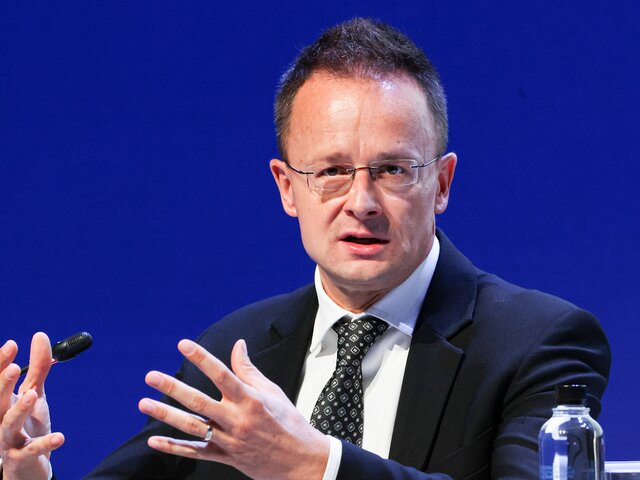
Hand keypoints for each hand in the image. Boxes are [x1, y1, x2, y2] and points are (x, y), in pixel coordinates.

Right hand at [0, 333, 63, 479]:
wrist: (27, 466)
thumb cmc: (27, 425)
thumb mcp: (34, 393)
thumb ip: (38, 367)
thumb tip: (40, 335)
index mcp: (3, 402)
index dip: (1, 363)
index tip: (12, 345)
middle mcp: (1, 419)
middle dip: (2, 384)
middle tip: (13, 368)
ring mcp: (9, 440)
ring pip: (8, 424)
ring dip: (18, 410)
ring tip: (33, 395)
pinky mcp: (22, 457)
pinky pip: (32, 450)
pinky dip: (45, 444)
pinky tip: (60, 437)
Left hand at [138, 339, 329, 479]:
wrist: (300, 461)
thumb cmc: (287, 421)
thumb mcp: (272, 392)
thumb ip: (248, 370)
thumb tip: (237, 345)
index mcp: (250, 400)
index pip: (221, 374)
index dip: (201, 358)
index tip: (182, 344)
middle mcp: (237, 420)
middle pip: (199, 402)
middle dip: (172, 388)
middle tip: (150, 376)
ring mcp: (229, 441)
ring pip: (191, 427)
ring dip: (165, 415)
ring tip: (143, 403)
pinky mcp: (225, 458)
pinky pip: (195, 452)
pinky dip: (174, 447)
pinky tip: (154, 440)